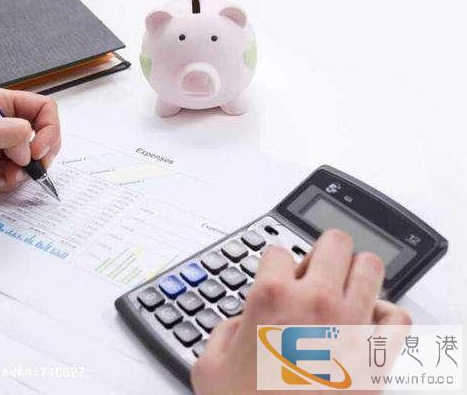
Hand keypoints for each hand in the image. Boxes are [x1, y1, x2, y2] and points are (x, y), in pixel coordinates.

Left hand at [0, 88, 60, 217]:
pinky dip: (11, 181)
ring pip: (30, 158)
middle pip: (41, 134)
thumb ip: (11, 132)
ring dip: (23, 171)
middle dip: (39, 154)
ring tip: (3, 177)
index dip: (47, 129)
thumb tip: (31, 146)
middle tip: (28, 167)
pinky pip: (17, 174)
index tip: (37, 150)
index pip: (41, 108)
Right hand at [190, 229, 411, 394]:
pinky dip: (387, 315)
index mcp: (272, 298)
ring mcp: (352, 325)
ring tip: (342, 292)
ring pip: (371, 267)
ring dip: (356, 275)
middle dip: (322, 254)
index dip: (272, 267)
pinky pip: (399, 317)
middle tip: (312, 275)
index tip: (273, 282)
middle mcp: (316, 302)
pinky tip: (366, 324)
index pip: (278, 251)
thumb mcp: (209, 367)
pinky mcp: (378, 355)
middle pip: (334, 242)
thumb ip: (221, 332)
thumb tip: (237, 325)